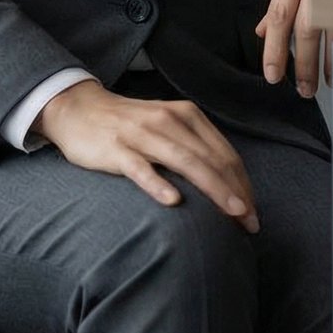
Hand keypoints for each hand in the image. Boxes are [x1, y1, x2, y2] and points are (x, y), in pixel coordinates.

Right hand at [30, 78, 259, 232]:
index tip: (253, 212)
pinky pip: (140, 168)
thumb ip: (193, 147)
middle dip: (235, 192)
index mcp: (185, 115)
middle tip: (250, 224)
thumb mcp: (167, 127)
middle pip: (210, 158)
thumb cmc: (129, 124)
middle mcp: (168, 120)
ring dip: (213, 188)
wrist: (79, 109)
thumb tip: (227, 183)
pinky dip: (158, 183)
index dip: (242, 183)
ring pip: (185, 161)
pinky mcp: (116, 148)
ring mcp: (142, 134)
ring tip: (231, 213)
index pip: (223, 152)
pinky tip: (172, 200)